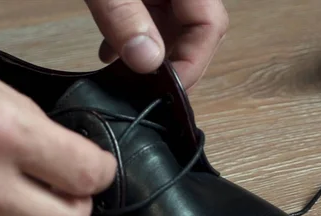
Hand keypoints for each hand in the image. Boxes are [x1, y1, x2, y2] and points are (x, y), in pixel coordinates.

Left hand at [85, 0, 228, 88]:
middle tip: (149, 92)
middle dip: (173, 64)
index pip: (210, 25)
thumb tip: (147, 61)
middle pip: (197, 31)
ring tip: (125, 76)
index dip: (193, 62)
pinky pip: (151, 19)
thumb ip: (123, 17)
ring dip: (150, 56)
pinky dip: (134, 40)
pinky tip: (109, 54)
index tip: (167, 89)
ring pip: (172, 28)